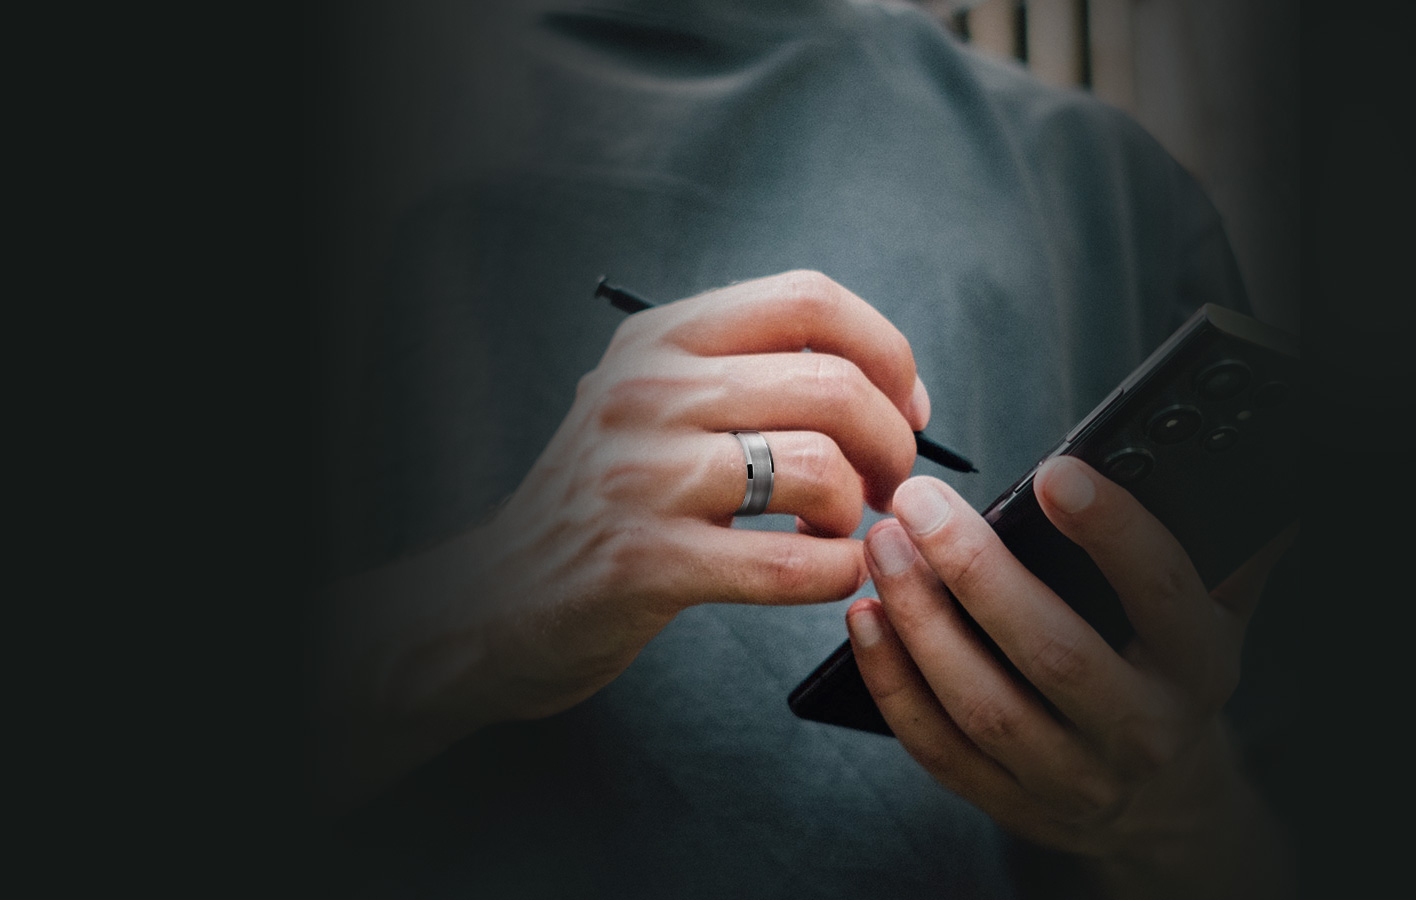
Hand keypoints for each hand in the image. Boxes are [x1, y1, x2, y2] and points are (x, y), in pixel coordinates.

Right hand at [316, 271, 927, 808]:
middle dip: (892, 443)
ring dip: (858, 511)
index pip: (809, 299)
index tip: (907, 406)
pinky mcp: (646, 561)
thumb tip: (889, 385)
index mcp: (658, 339)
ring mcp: (643, 476)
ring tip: (840, 529)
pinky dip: (837, 572)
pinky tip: (827, 573)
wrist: (498, 598)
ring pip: (820, 468)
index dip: (886, 350)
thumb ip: (748, 374)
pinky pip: (792, 562)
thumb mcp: (655, 406)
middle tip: (889, 484)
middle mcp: (646, 392)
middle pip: (833, 386)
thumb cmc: (605, 504)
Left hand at [848, 459, 1296, 897]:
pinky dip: (893, 684)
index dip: (1114, 532)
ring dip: (922, 623)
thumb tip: (1234, 465)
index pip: (1163, 593)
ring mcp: (1075, 777)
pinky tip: (865, 621)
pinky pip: (940, 748)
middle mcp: (1142, 728)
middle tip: (919, 503)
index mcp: (1198, 665)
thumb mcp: (1213, 612)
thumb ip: (1216, 545)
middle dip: (977, 571)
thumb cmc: (1168, 670)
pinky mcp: (1013, 804)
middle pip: (1054, 653)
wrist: (1163, 799)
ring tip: (883, 549)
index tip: (1057, 474)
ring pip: (985, 705)